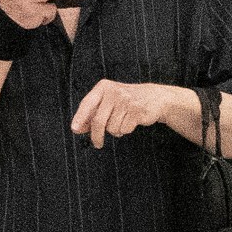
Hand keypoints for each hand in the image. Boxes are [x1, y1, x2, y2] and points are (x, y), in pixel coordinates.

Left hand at [69, 80, 188, 149]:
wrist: (155, 97)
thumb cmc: (125, 102)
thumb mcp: (107, 102)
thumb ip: (92, 113)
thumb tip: (77, 129)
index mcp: (103, 87)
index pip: (87, 104)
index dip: (80, 118)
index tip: (75, 130)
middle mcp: (114, 92)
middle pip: (98, 120)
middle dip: (96, 135)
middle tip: (97, 144)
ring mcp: (126, 101)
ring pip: (112, 127)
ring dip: (116, 131)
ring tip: (122, 122)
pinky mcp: (137, 111)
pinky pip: (124, 129)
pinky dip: (125, 130)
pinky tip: (131, 122)